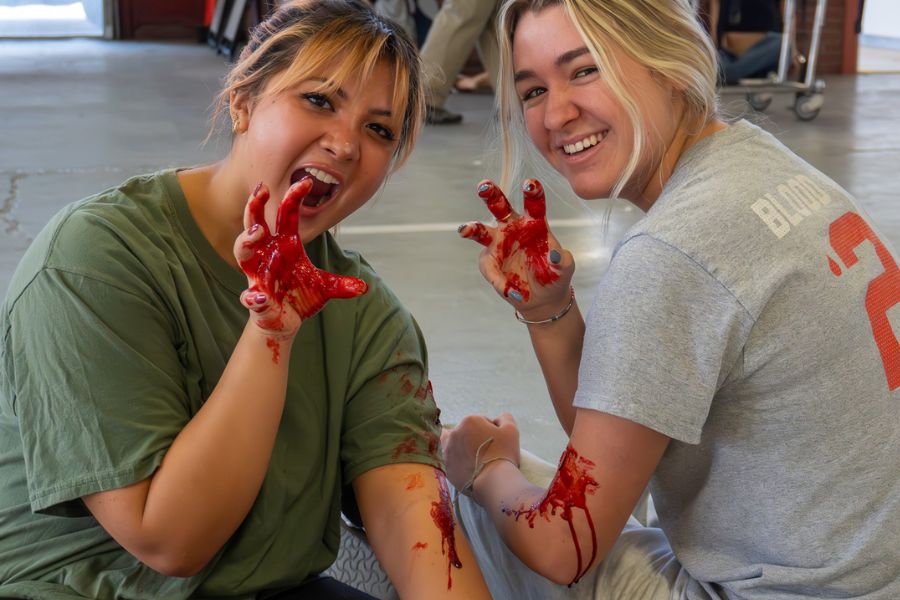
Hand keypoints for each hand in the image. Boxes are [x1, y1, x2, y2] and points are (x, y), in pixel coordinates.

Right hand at [234, 179, 367, 337]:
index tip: (306, 182)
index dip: (294, 197)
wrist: (286, 321)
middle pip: (254, 223)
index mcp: (285, 244)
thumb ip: (342, 285)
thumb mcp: (325, 287)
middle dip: (255, 206)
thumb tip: (364, 287)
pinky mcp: (255, 298)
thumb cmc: (301, 295)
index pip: (287, 214)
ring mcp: (258, 274)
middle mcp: (267, 254)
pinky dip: (253, 296)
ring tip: (257, 232)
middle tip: (262, 189)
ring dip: (246, 240)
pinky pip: (250, 295)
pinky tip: (260, 297)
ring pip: (242, 251)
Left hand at [441, 413, 519, 500]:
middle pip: (464, 432)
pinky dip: (455, 461)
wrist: (493, 481)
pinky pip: (448, 460)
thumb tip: (498, 419)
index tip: (496, 442)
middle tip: (484, 450)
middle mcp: (454, 433)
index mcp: (469, 421)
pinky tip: (465, 467)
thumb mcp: (511, 430)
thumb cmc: (503, 453)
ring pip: (451, 444)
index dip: (490, 431)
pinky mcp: (445, 466)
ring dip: (459, 447)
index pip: (480, 422)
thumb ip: (505, 418)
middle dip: (472, 437)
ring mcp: (447, 450)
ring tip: (471, 457)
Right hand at [459, 179, 573, 318]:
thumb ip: (562, 260)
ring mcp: (498, 245)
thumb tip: (555, 255)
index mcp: (534, 223)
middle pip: (499, 208)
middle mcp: (513, 229)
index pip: (534, 205)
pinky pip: (490, 269)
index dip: (532, 193)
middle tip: (483, 186)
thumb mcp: (565, 268)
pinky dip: (501, 282)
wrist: (542, 298)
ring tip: (465, 230)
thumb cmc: (555, 275)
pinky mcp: (490, 263)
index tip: (530, 183)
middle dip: (491, 195)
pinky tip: (512, 292)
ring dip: (472, 228)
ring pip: (481, 232)